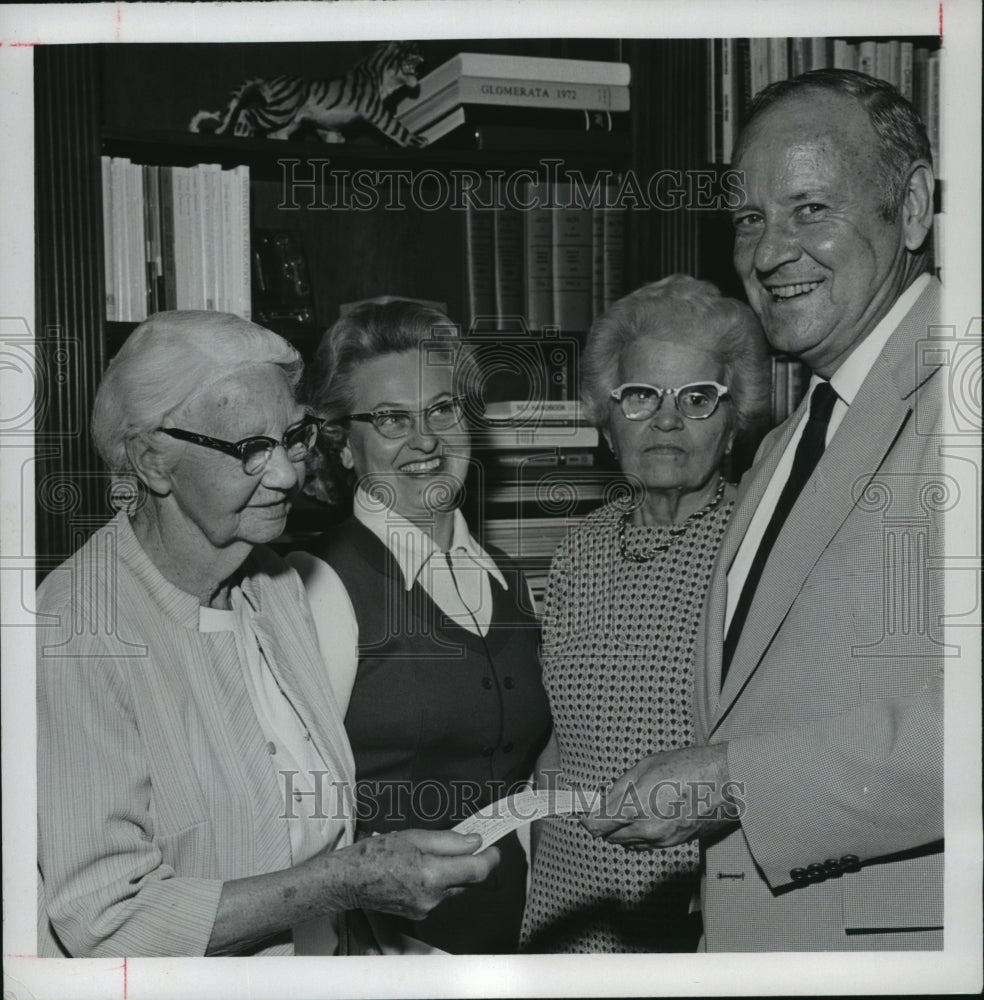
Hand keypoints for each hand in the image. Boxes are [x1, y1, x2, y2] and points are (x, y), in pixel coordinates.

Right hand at [331, 829, 498, 919]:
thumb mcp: (415, 836)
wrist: (350, 880)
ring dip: (454, 872)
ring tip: (434, 854)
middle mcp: (433, 897)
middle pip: (468, 881)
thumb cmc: (377, 854)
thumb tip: (475, 841)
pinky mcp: (420, 913)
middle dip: (473, 863)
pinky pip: (440, 895)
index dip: (491, 858)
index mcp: (432, 874)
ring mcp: (427, 908)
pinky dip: (440, 882)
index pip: (477, 871)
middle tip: (470, 845)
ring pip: (454, 888)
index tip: (496, 848)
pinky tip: (422, 869)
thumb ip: (450, 841)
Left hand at [580, 744, 740, 848]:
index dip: (587, 819)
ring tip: (629, 807)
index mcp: (637, 808)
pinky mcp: (675, 844)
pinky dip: (639, 834)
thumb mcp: (646, 766)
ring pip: (628, 843)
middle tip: (607, 805)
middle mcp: (647, 829)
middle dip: (605, 823)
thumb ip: (620, 787)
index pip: (598, 825)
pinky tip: (646, 815)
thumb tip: (604, 800)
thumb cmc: (689, 767)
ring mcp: (662, 840)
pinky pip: (646, 844)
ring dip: (621, 830)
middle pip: (611, 837)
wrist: (726, 782)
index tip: (584, 812)